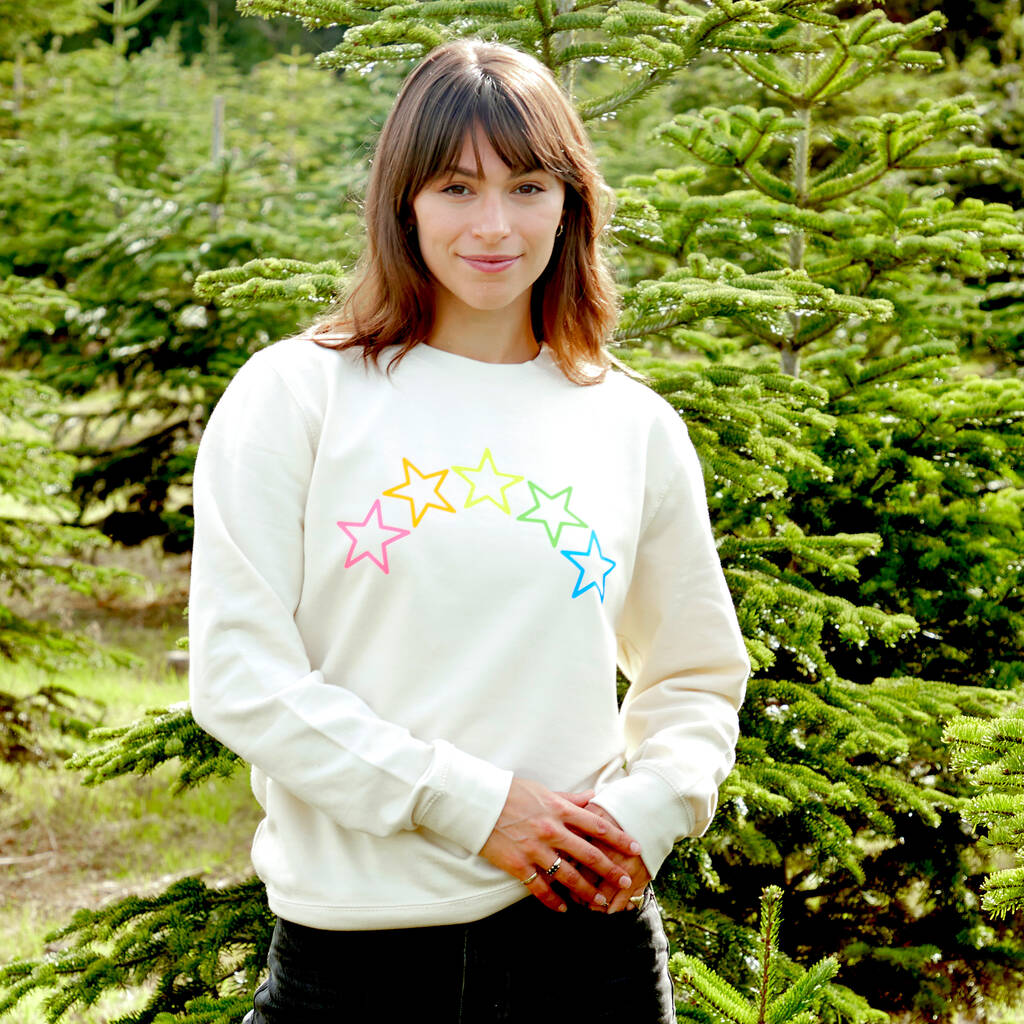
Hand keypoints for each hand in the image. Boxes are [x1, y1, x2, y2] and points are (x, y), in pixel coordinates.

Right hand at [479, 777, 641, 912]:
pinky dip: (553, 900)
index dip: (619, 838)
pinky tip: (563, 908)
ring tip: (600, 902)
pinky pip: (540, 888)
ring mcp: (535, 849)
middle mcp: (551, 830)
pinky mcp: (518, 865)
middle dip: (610, 870)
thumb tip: (594, 796)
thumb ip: (570, 799)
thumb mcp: (543, 790)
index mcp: (559, 809)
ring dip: (586, 891)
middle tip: (625, 881)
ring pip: (568, 875)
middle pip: (588, 854)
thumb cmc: (510, 792)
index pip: (597, 825)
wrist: (477, 802)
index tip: (635, 848)